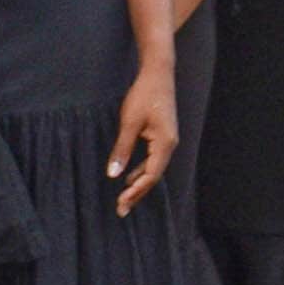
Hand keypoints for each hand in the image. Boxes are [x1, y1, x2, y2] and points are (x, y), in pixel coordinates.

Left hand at [105, 58, 175, 212]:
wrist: (158, 74)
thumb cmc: (144, 95)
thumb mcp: (129, 123)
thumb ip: (122, 150)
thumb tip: (113, 175)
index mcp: (165, 144)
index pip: (151, 175)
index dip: (135, 192)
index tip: (120, 203)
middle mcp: (170, 145)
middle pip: (154, 176)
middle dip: (137, 193)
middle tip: (121, 210)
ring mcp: (168, 140)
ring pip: (153, 168)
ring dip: (139, 183)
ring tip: (124, 198)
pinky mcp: (162, 135)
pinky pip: (152, 159)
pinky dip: (141, 170)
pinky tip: (129, 176)